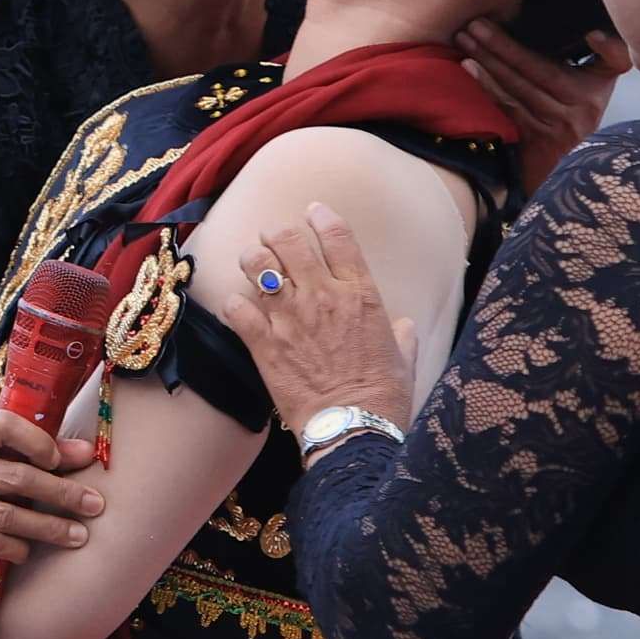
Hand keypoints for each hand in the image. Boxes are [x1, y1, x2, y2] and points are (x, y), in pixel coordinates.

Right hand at [0, 409, 103, 584]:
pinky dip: (17, 548)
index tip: (60, 460)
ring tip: (78, 536)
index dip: (37, 441)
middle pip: (15, 478)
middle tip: (94, 505)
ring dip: (49, 528)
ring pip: (7, 516)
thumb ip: (27, 454)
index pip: (3, 426)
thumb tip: (86, 452)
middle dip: (61, 493)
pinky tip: (29, 550)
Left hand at [209, 202, 418, 437]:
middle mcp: (322, 297)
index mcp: (361, 294)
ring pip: (257, 266)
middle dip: (276, 233)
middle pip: (288, 240)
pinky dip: (234, 303)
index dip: (321, 217)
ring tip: (252, 262)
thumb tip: (404, 326)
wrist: (354, 428)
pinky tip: (238, 307)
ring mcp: (290, 318)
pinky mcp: (264, 344)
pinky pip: (236, 308)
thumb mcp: (405, 358)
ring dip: (252, 259)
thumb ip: (402, 334)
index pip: (338, 236)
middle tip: (273, 237)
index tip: (313, 210)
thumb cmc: (384, 396)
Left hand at [456, 21, 626, 193]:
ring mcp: (558, 128)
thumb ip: (605, 54)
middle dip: (504, 46)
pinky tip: (469, 67)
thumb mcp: (600, 79)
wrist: (567, 160)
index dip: (598, 49)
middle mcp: (582, 110)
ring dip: (489, 63)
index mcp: (597, 89)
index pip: (595, 63)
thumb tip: (593, 33)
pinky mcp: (537, 140)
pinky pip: (508, 108)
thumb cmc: (580, 104)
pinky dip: (487, 86)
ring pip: (519, 90)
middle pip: (538, 72)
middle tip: (475, 24)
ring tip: (466, 40)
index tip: (585, 35)